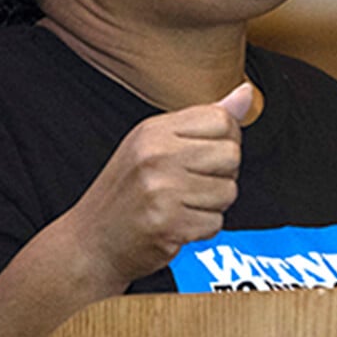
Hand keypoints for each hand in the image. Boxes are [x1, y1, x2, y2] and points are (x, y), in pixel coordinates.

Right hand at [62, 82, 253, 286]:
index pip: (221, 119)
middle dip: (223, 175)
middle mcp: (156, 154)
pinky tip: (177, 225)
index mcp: (154, 130)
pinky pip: (215, 223)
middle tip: (194, 185)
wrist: (90, 243)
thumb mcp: (156, 145)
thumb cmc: (127, 193)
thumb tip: (245, 93)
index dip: (226, 140)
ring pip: (228, 191)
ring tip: (182, 205)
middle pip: (231, 154)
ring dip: (212, 206)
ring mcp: (161, 189)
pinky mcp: (167, 224)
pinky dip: (201, 230)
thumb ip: (203, 121)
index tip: (207, 156)